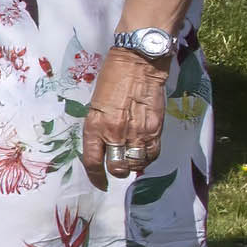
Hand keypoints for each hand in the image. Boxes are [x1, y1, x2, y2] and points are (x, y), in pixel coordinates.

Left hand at [81, 43, 170, 186]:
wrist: (137, 64)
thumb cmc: (113, 80)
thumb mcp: (96, 105)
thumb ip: (100, 128)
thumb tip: (106, 148)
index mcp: (94, 126)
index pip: (92, 162)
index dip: (96, 177)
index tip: (100, 183)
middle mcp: (114, 133)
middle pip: (116, 168)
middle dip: (116, 171)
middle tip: (118, 166)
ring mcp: (136, 133)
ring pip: (135, 164)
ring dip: (133, 165)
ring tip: (132, 157)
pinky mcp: (155, 129)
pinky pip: (152, 154)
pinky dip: (148, 157)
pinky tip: (144, 151)